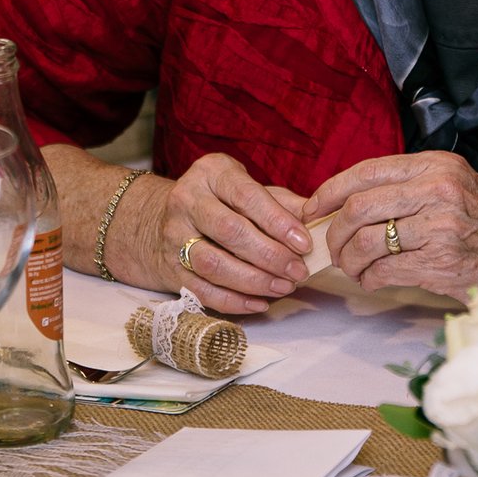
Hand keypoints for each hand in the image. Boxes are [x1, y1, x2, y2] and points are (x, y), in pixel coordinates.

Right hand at [133, 153, 310, 315]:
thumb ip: (281, 203)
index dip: (277, 221)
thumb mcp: (247, 189)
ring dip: (253, 281)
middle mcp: (186, 200)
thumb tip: (317, 221)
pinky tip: (260, 303)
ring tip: (284, 286)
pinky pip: (202, 291)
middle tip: (298, 271)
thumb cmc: (219, 202)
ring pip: (213, 264)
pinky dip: (234, 302)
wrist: (159, 220)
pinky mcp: (169, 268)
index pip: (246, 196)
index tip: (304, 242)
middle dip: (269, 255)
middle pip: (229, 231)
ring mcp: (173, 236)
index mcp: (211, 173)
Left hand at [303, 151, 477, 300]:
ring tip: (353, 267)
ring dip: (349, 260)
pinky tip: (373, 279)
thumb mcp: (451, 184)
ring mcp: (439, 227)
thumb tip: (347, 202)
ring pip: (367, 242)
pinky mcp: (440, 262)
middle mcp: (437, 190)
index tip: (313, 208)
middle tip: (332, 246)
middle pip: (359, 208)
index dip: (330, 191)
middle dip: (335, 232)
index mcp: (434, 165)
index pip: (366, 171)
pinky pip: (384, 271)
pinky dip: (369, 278)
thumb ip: (407, 185)